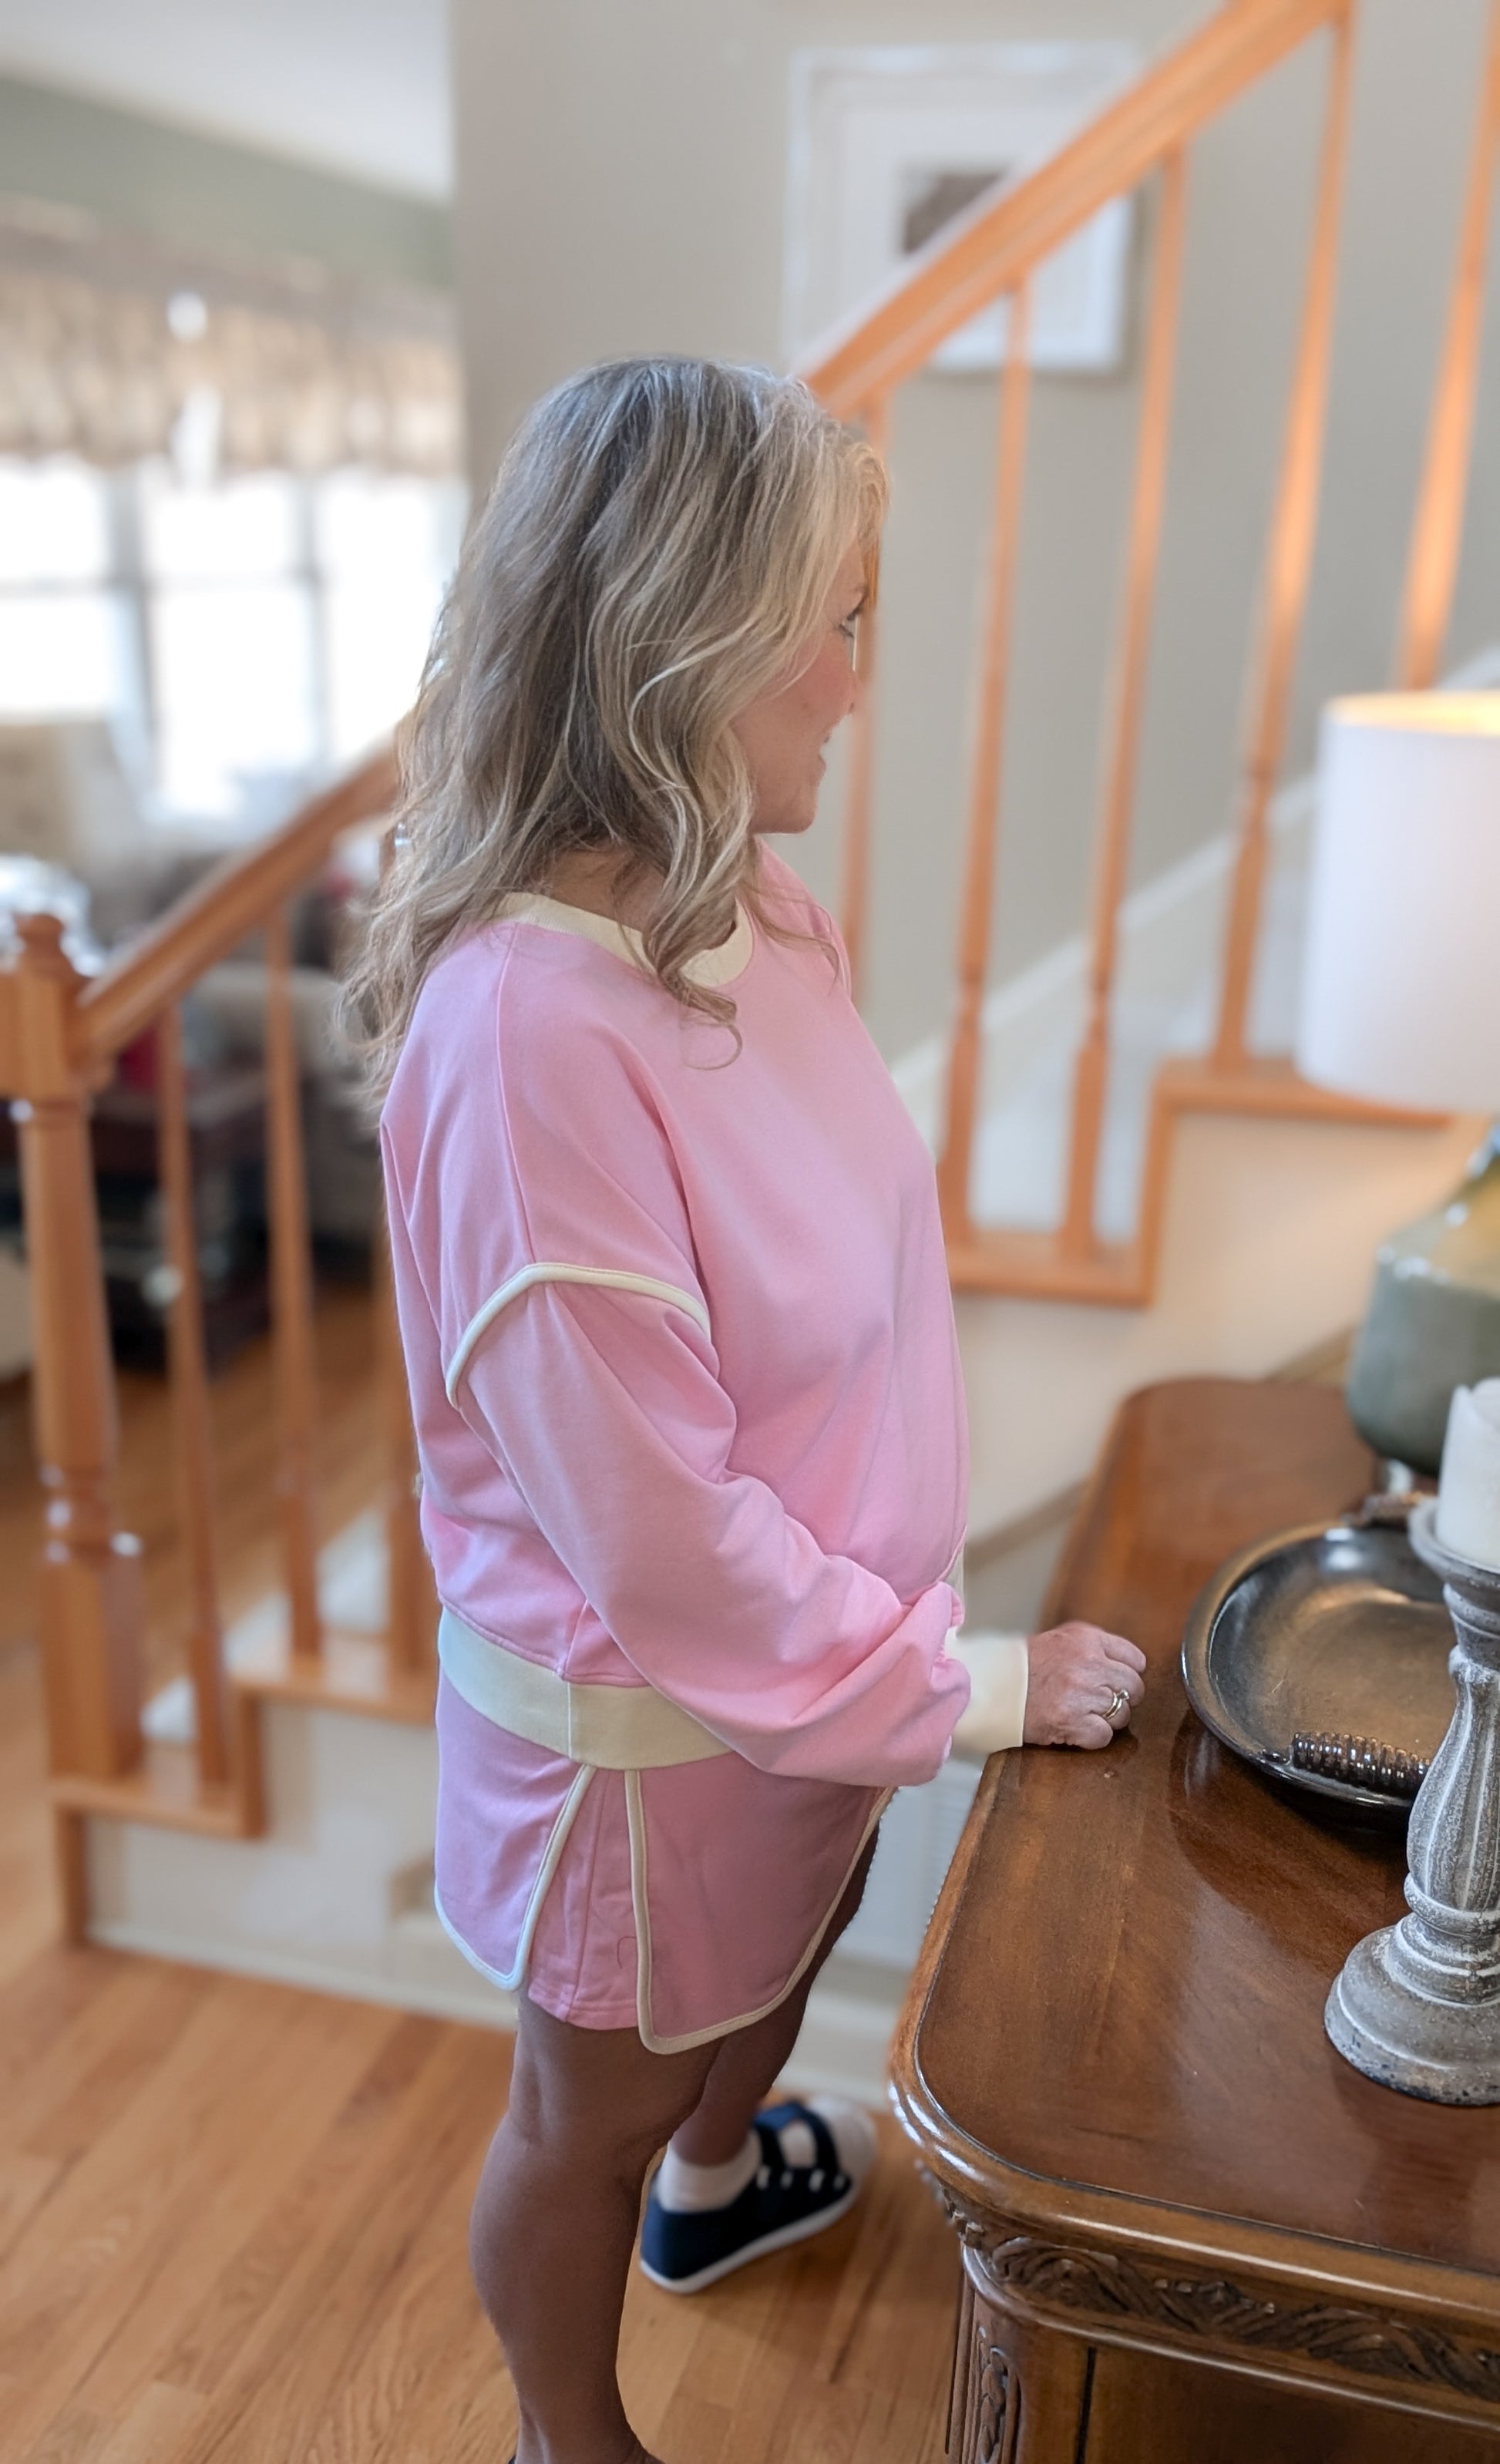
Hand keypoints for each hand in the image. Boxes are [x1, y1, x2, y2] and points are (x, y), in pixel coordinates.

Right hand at [1022, 1621, 1145, 1749]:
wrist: (993, 1685)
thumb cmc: (1027, 1665)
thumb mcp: (1063, 1640)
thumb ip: (1095, 1647)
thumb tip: (1126, 1664)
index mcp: (1088, 1639)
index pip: (1135, 1659)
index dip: (1128, 1674)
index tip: (1116, 1682)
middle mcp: (1089, 1663)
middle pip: (1134, 1687)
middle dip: (1123, 1698)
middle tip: (1103, 1702)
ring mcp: (1082, 1693)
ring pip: (1122, 1714)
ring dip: (1107, 1720)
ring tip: (1086, 1715)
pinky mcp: (1072, 1721)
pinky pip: (1104, 1736)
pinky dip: (1092, 1737)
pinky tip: (1076, 1728)